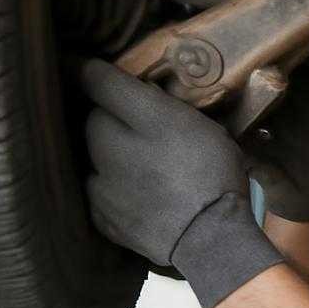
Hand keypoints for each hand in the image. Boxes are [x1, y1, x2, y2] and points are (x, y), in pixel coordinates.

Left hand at [81, 59, 283, 307]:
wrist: (212, 239)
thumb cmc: (216, 175)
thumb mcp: (205, 126)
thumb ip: (167, 104)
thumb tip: (139, 88)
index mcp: (145, 119)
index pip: (99, 81)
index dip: (95, 71)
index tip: (92, 68)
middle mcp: (114, 148)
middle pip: (95, 121)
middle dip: (107, 117)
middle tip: (133, 123)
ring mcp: (103, 187)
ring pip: (92, 157)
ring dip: (106, 154)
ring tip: (135, 162)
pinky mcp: (103, 218)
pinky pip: (96, 191)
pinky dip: (108, 187)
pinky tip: (132, 191)